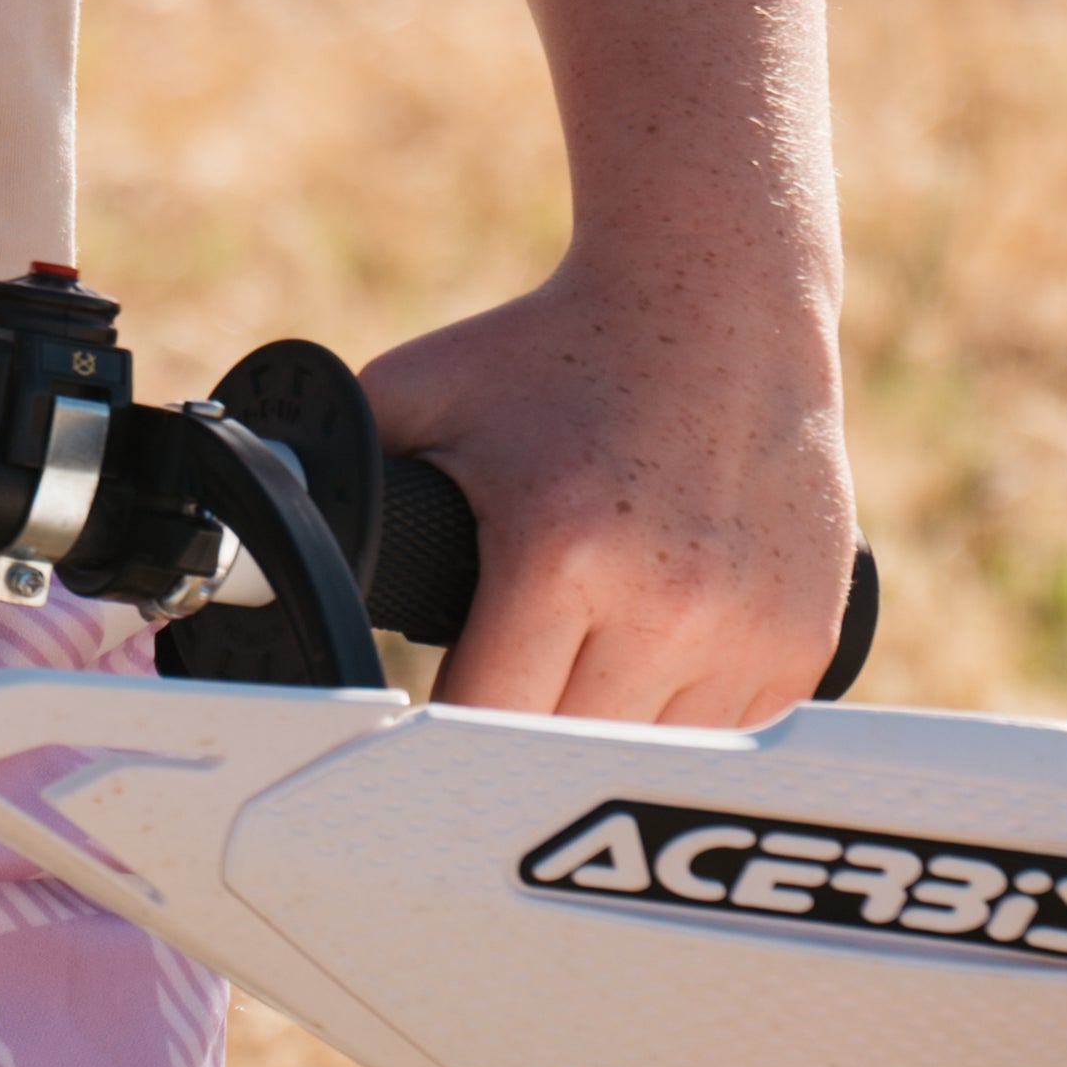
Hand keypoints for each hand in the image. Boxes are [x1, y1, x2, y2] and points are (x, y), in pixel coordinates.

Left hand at [361, 254, 852, 726]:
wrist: (716, 303)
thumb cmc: (553, 349)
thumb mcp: (420, 390)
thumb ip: (344, 468)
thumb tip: (264, 540)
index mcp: (560, 552)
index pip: (484, 722)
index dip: (439, 746)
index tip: (414, 748)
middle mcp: (665, 606)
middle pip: (563, 757)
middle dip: (515, 739)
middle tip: (486, 701)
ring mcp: (746, 634)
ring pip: (650, 762)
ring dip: (601, 740)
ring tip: (570, 667)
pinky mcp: (802, 646)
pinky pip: (723, 739)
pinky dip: (677, 722)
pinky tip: (645, 660)